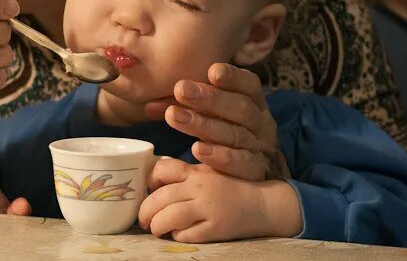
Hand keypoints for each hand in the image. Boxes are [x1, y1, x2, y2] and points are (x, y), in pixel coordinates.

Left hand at [138, 158, 299, 242]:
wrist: (263, 204)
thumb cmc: (231, 188)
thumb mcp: (209, 172)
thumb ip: (185, 174)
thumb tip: (153, 179)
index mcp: (196, 171)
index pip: (162, 170)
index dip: (149, 180)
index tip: (147, 190)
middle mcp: (200, 187)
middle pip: (159, 198)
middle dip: (145, 211)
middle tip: (143, 219)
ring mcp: (207, 208)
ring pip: (167, 218)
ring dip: (156, 226)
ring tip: (156, 229)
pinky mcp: (215, 228)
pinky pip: (184, 235)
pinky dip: (177, 236)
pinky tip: (179, 233)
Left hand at [145, 63, 287, 180]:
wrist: (254, 183)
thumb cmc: (226, 136)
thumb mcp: (211, 116)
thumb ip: (185, 108)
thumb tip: (149, 106)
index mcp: (254, 103)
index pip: (249, 85)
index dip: (233, 77)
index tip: (212, 72)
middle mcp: (261, 123)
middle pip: (240, 108)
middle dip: (210, 98)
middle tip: (180, 89)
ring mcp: (260, 148)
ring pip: (235, 134)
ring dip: (204, 125)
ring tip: (174, 116)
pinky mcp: (255, 172)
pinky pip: (240, 164)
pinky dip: (220, 156)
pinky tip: (198, 149)